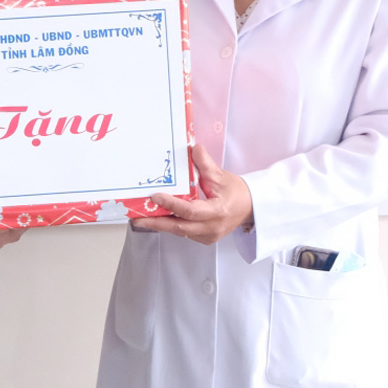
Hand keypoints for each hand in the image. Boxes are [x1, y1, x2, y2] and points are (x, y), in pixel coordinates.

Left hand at [132, 144, 252, 244]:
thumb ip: (205, 163)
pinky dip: (170, 226)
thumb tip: (193, 148)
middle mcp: (212, 227)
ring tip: (141, 219)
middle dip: (157, 222)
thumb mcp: (221, 176)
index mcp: (217, 211)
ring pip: (180, 232)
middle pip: (180, 227)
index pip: (190, 210)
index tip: (155, 196)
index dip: (172, 204)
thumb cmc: (237, 192)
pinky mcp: (204, 238)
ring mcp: (208, 236)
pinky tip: (157, 219)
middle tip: (137, 218)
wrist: (250, 208)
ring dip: (161, 225)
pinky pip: (184, 233)